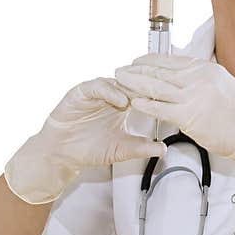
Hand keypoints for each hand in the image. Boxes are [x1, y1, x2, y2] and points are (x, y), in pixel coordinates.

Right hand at [4, 77, 167, 204]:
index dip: (157, 96)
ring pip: (117, 82)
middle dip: (146, 88)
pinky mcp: (82, 92)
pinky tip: (121, 101)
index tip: (172, 101)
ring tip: (142, 97)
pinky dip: (110, 91)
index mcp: (124, 104)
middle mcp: (112, 94)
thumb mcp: (121, 150)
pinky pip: (97, 86)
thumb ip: (142, 148)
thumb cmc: (89, 149)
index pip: (144, 94)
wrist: (61, 153)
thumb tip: (163, 149)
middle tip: (161, 93)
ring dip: (131, 88)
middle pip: (133, 84)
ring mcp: (97, 92)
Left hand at [114, 54, 234, 202]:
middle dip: (137, 70)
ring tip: (119, 82)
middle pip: (160, 71)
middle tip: (120, 69)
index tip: (136, 61)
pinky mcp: (190, 116)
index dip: (149, 61)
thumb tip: (183, 77)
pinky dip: (146, 104)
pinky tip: (134, 102)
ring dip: (135, 84)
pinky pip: (162, 108)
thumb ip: (200, 79)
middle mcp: (198, 78)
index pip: (170, 61)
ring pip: (157, 87)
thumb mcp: (221, 85)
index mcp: (205, 69)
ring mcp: (193, 96)